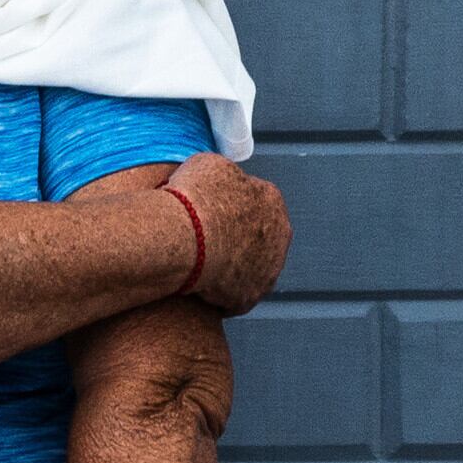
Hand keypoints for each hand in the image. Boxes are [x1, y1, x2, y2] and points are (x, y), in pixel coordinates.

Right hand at [160, 156, 288, 316]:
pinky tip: (194, 288)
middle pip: (254, 237)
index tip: (204, 214)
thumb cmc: (192, 199)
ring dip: (226, 267)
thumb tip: (217, 180)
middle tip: (199, 241)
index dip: (225, 208)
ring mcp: (268, 269)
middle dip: (232, 239)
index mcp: (271, 198)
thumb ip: (222, 174)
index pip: (251, 202)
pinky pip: (233, 296)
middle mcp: (280, 234)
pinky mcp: (250, 297)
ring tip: (194, 266)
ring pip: (246, 268)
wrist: (183, 239)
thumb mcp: (206, 165)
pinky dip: (216, 294)